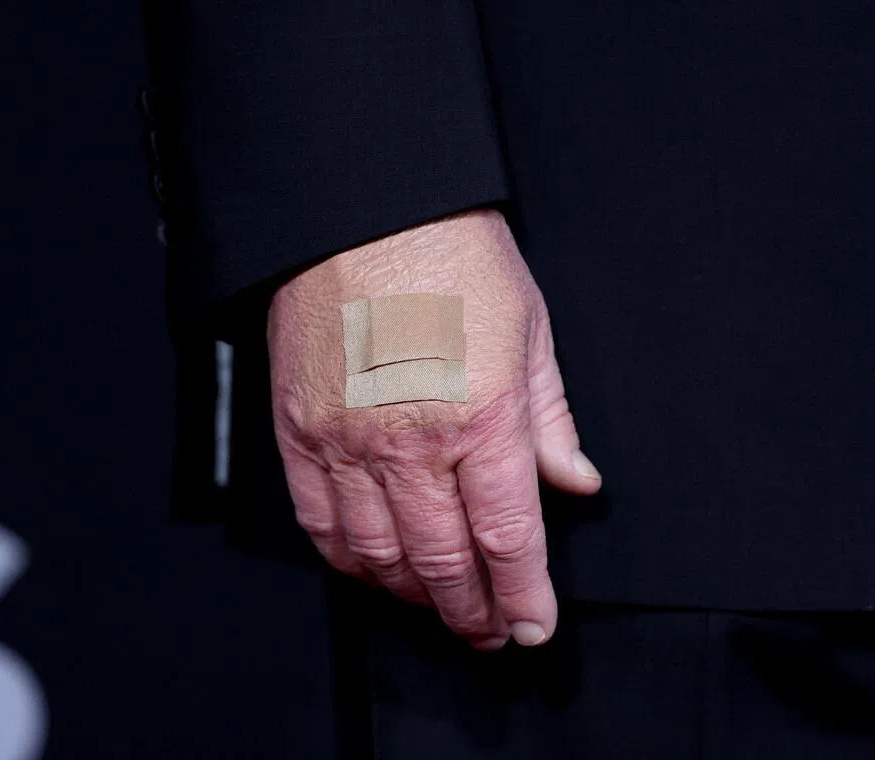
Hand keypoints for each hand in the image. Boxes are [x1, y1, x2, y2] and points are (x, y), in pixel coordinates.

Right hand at [268, 209, 600, 649]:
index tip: (535, 627)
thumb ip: (551, 418)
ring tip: (441, 605)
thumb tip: (575, 480)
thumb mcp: (529, 328)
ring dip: (416, 597)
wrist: (361, 210)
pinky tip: (376, 569)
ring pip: (381, 557)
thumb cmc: (451, 255)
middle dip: (474, 612)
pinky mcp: (299, 433)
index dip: (524, 596)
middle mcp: (412, 441)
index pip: (508, 538)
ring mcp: (347, 442)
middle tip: (491, 631)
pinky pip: (320, 525)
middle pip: (445, 564)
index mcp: (482, 414)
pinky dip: (350, 562)